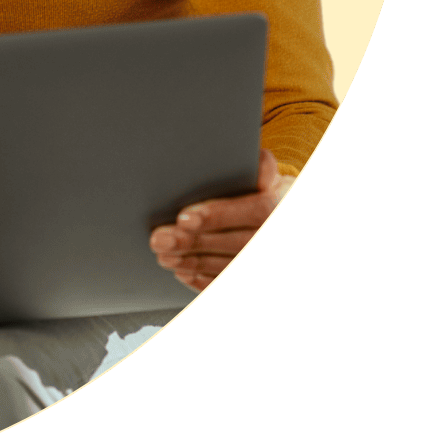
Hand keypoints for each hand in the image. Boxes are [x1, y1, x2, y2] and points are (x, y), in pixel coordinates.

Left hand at [150, 149, 292, 293]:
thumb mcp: (266, 174)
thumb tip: (243, 157)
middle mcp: (277, 235)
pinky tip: (182, 272)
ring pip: (231, 268)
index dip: (218, 215)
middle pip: (238, 244)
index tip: (184, 218)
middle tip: (160, 240)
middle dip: (194, 243)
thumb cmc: (265, 192)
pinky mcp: (256, 282)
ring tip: (164, 256)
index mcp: (281, 207)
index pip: (253, 211)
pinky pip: (230, 286)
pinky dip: (205, 282)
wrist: (284, 217)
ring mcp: (267, 263)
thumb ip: (259, 166)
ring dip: (194, 264)